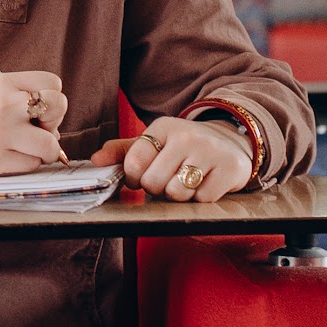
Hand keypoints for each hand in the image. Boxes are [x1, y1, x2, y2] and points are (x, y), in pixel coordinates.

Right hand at [0, 72, 66, 176]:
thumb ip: (20, 98)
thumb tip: (55, 127)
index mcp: (2, 83)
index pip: (53, 84)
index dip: (50, 98)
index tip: (36, 110)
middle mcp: (3, 104)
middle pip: (59, 107)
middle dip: (53, 122)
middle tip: (35, 130)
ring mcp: (0, 133)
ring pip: (50, 144)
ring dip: (42, 150)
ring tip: (22, 148)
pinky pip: (32, 164)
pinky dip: (25, 164)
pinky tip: (6, 157)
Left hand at [89, 117, 253, 201]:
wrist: (230, 143)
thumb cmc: (183, 148)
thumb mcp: (154, 143)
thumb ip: (123, 151)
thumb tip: (95, 160)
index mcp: (164, 127)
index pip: (134, 162)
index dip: (133, 178)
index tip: (141, 176)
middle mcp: (187, 136)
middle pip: (153, 182)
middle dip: (157, 188)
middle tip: (168, 179)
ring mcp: (210, 152)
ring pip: (177, 193)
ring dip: (178, 195)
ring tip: (186, 181)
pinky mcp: (229, 169)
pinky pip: (202, 199)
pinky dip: (200, 198)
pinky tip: (205, 183)